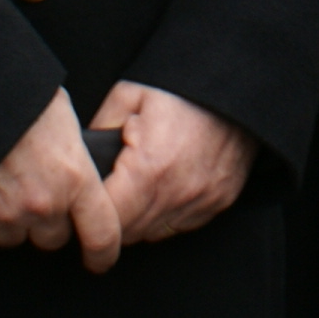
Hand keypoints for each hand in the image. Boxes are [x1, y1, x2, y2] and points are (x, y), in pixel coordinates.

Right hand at [0, 87, 121, 272]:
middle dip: (46, 221)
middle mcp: (43, 204)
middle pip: (52, 238)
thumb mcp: (60, 114)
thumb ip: (72, 149)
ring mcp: (4, 217)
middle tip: (31, 190)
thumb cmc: (15, 96)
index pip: (102, 233)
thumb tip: (76, 160)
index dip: (103, 252)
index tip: (98, 260)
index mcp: (74, 176)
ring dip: (10, 220)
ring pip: (14, 237)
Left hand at [88, 80, 256, 247]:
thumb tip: (81, 158)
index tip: (83, 204)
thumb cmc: (181, 87)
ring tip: (134, 190)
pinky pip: (181, 224)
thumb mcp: (128, 94)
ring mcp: (203, 200)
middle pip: (128, 234)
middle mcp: (178, 193)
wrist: (237, 83)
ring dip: (139, 220)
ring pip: (154, 234)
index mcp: (149, 168)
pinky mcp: (221, 200)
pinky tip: (163, 188)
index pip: (107, 220)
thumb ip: (98, 129)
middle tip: (106, 194)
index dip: (90, 215)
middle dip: (112, 219)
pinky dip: (166, 214)